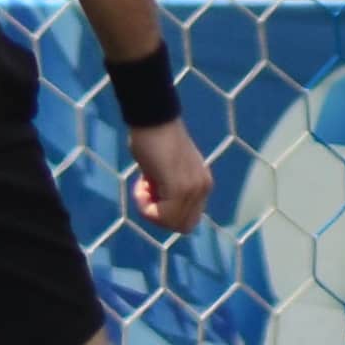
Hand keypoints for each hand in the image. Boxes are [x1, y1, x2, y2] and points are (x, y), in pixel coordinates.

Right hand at [125, 121, 211, 235]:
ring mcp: (193, 189)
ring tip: (143, 185)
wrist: (152, 117)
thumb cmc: (153, 137)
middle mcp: (203, 188)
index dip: (168, 213)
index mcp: (203, 183)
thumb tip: (160, 205)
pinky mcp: (179, 188)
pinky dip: (144, 206)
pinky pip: (160, 215)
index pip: (189, 219)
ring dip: (151, 211)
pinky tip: (141, 183)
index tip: (154, 191)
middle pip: (183, 226)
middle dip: (161, 216)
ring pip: (171, 223)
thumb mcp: (165, 169)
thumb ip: (169, 188)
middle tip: (148, 192)